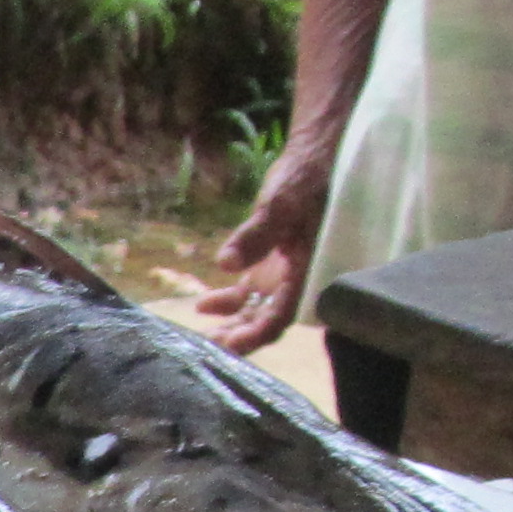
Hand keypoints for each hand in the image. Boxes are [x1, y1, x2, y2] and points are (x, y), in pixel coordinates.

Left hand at [203, 152, 329, 353]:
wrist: (311, 161)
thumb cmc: (303, 181)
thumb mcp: (280, 204)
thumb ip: (256, 234)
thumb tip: (226, 263)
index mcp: (306, 272)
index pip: (281, 316)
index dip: (257, 335)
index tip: (230, 347)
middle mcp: (295, 280)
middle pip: (267, 321)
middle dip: (238, 338)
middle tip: (207, 350)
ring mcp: (281, 275)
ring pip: (255, 311)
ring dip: (230, 325)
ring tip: (201, 338)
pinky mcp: (268, 266)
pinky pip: (247, 294)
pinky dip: (227, 302)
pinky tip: (203, 305)